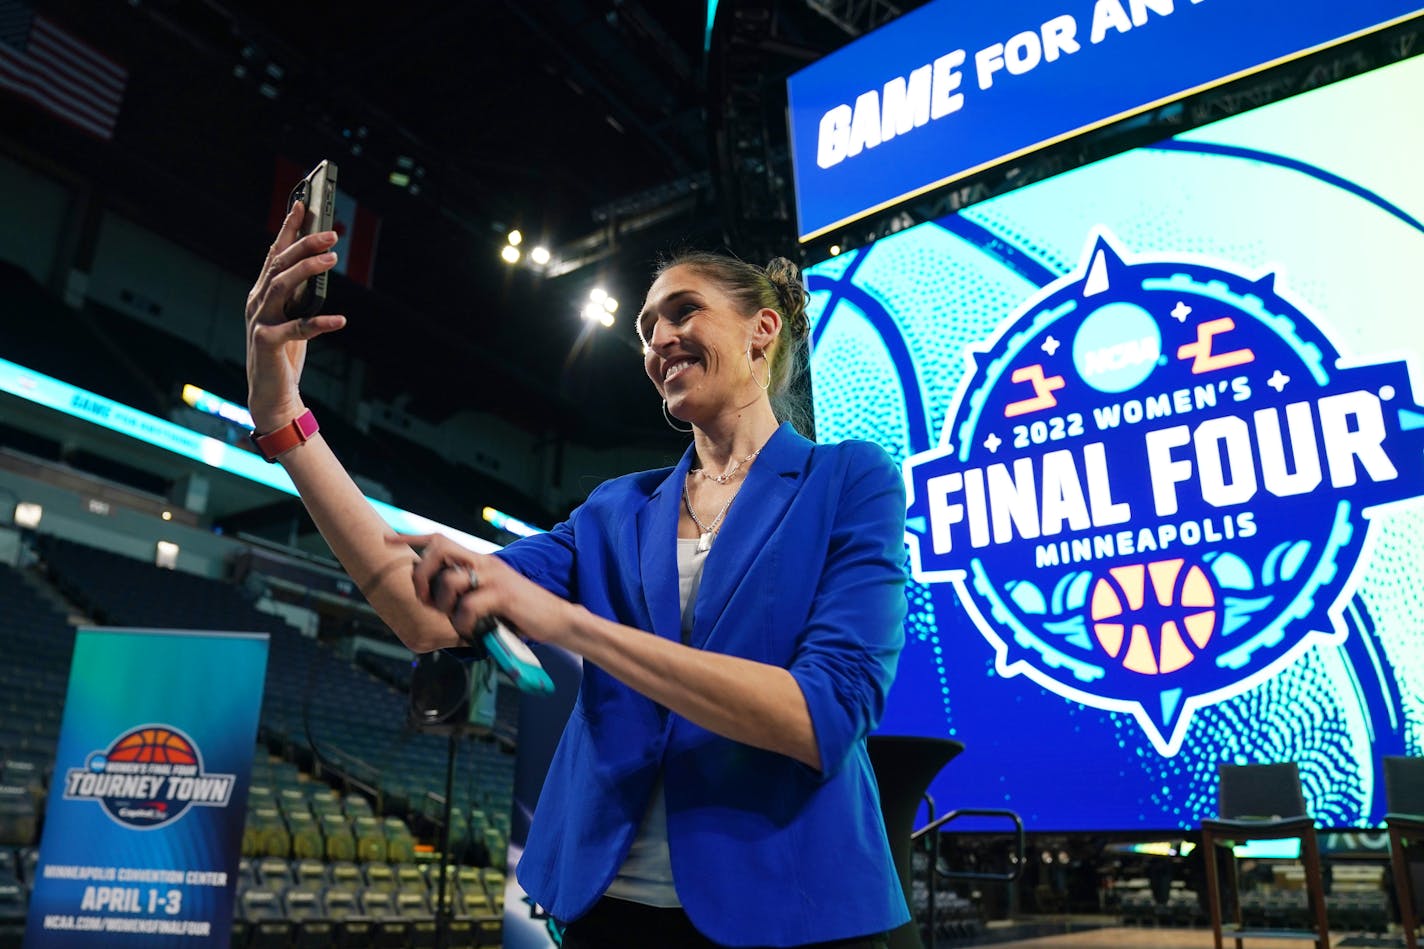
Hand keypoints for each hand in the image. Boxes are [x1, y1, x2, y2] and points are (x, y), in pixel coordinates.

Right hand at [245, 200, 347, 430]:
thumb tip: (321, 263)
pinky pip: (296, 328)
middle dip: (304, 244)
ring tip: (332, 259)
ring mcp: (260, 321)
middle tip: (331, 234)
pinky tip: (340, 321)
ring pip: (282, 286)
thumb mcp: (293, 316)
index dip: (288, 228)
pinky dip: (319, 323)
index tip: (302, 205)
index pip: (275, 253)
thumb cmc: (285, 352)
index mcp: (263, 292)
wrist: (271, 393)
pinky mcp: (267, 343)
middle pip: (279, 264)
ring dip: (307, 270)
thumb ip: (301, 293)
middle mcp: (257, 301)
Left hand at [394, 533, 577, 648]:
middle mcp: (484, 563)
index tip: (388, 541)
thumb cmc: (522, 612)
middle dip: (421, 573)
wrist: (558, 619)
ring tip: (457, 621)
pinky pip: (468, 607)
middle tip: (424, 598)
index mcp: (479, 562)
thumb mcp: (492, 596)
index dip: (411, 539)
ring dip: (445, 606)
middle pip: (439, 548)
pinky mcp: (502, 595)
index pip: (440, 540)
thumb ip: (468, 593)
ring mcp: (493, 577)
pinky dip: (464, 624)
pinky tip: (474, 632)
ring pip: (450, 580)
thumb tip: (439, 604)